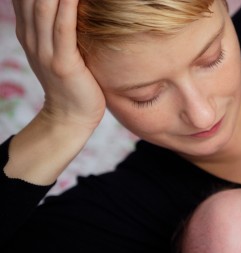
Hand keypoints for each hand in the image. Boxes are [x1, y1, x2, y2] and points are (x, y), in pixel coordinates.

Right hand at [13, 0, 104, 127]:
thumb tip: (68, 4)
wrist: (70, 116)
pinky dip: (67, 6)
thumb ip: (57, 24)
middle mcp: (30, 35)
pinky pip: (62, 27)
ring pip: (44, 5)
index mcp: (28, 29)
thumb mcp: (59, 47)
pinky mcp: (62, 62)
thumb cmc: (73, 80)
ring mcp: (44, 49)